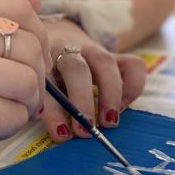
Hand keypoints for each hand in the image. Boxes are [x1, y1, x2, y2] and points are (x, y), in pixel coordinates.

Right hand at [0, 0, 51, 174]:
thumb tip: (35, 1)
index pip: (16, 8)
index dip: (33, 37)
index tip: (21, 61)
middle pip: (30, 45)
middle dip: (30, 76)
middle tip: (9, 96)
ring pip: (28, 82)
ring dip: (19, 105)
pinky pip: (16, 117)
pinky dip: (3, 129)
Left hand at [41, 17, 146, 140]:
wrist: (59, 41)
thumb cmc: (48, 73)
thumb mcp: (40, 86)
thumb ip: (46, 105)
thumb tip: (58, 131)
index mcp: (43, 60)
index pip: (46, 81)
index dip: (54, 110)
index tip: (61, 134)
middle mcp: (68, 50)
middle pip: (76, 68)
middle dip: (82, 101)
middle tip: (86, 131)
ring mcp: (94, 50)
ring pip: (105, 62)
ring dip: (110, 94)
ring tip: (109, 122)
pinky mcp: (117, 56)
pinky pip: (133, 64)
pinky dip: (132, 86)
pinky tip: (123, 106)